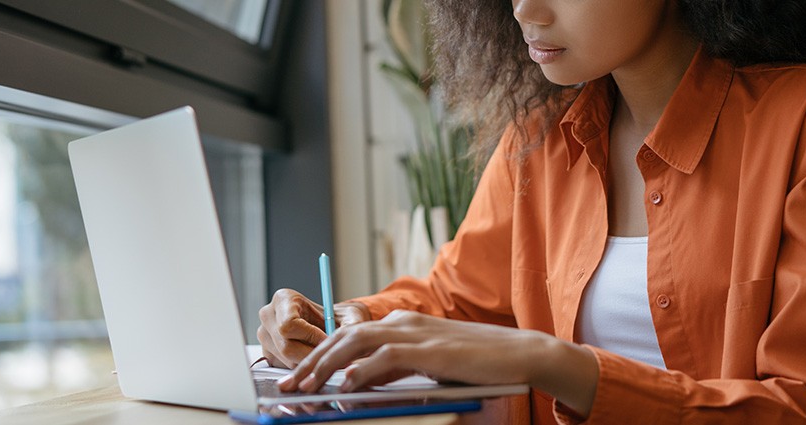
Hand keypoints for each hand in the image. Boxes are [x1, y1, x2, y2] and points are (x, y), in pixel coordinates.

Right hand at [257, 288, 370, 367]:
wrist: (330, 326)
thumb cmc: (338, 317)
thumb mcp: (350, 316)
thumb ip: (351, 324)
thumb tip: (351, 336)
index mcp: (283, 299)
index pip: (289, 325)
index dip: (311, 337)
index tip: (329, 340)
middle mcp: (268, 316)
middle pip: (286, 346)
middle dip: (312, 354)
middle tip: (332, 357)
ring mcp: (264, 336)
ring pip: (286, 360)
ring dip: (309, 363)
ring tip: (326, 357)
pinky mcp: (267, 354)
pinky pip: (284, 368)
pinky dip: (302, 368)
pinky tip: (314, 360)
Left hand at [277, 310, 555, 391]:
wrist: (517, 353)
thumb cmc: (473, 361)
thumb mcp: (424, 364)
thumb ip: (391, 368)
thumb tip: (356, 381)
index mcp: (399, 324)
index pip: (346, 336)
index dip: (317, 356)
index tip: (296, 377)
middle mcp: (401, 323)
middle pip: (342, 337)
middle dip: (311, 362)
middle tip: (288, 385)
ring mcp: (414, 333)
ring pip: (356, 343)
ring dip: (326, 366)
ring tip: (306, 386)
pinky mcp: (429, 349)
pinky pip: (386, 357)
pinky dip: (362, 369)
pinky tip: (346, 384)